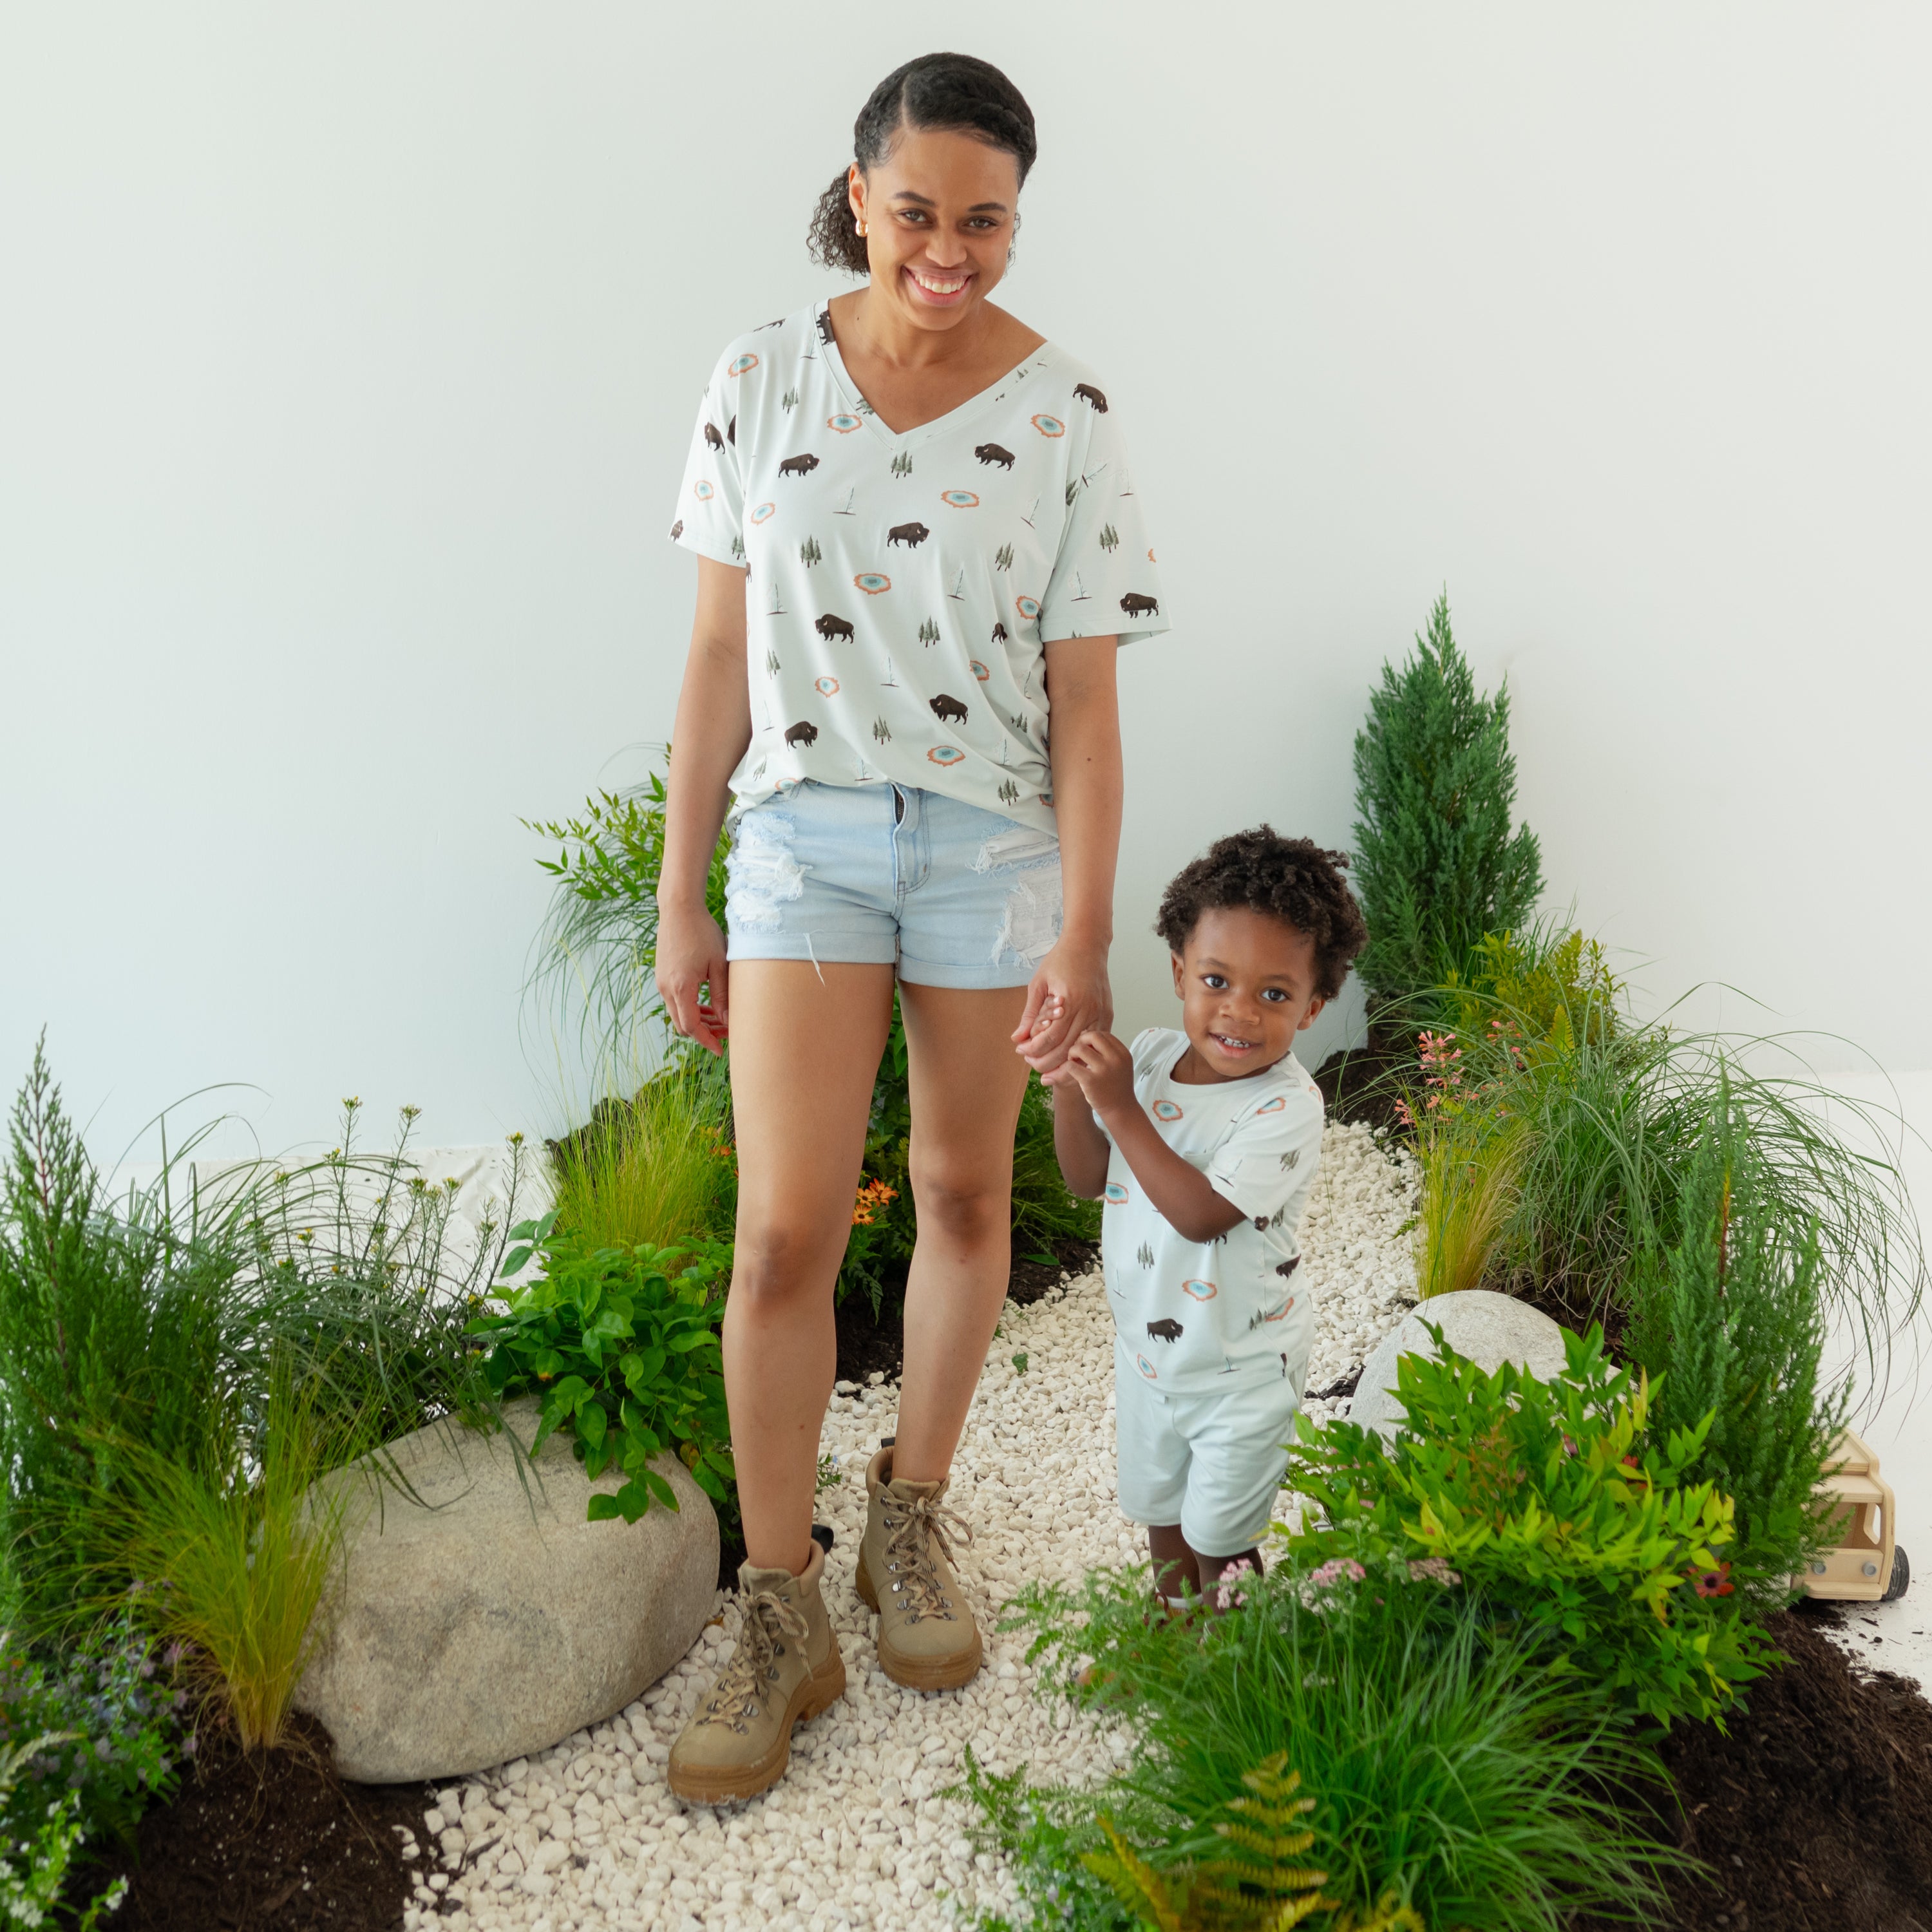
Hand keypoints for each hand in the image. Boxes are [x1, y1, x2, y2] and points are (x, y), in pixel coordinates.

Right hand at [655, 903, 729, 1054]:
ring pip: (677, 1013)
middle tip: (725, 1032)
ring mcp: (661, 982)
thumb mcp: (718, 965)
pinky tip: (706, 1003)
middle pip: (682, 1025)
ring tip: (719, 1018)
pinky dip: (689, 1007)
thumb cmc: (702, 933)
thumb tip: (727, 1021)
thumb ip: (722, 995)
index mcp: (680, 988)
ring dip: (697, 1020)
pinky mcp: (662, 975)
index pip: (691, 1027)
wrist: (679, 909)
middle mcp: (666, 988)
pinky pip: (674, 1000)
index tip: (721, 1050)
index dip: (707, 1041)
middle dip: (704, 1033)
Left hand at [1012, 935, 1111, 1075]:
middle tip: (1030, 1062)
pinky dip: (1079, 1055)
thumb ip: (1029, 1014)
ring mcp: (1102, 1014)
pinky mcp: (1108, 1016)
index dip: (1034, 1049)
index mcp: (1072, 1000)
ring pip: (1082, 1051)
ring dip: (1063, 1063)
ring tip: (1045, 1067)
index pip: (1051, 1037)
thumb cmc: (1061, 960)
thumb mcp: (1038, 984)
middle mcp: (1090, 1010)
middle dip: (1045, 1061)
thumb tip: (1017, 1038)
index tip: (1020, 1050)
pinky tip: (1065, 1060)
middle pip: (1067, 1049)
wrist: (1088, 945)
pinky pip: (1092, 1044)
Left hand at [1057, 1029, 1136, 1117]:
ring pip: (1080, 1048)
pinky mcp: (1090, 1081)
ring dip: (1072, 1052)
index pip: (1104, 1034)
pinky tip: (1072, 1071)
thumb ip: (1108, 1050)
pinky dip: (1068, 1066)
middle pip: (1093, 1036)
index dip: (1092, 1038)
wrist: (1120, 1109)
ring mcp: (1103, 1070)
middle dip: (1081, 1040)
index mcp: (1123, 1053)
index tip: (1087, 1047)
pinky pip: (1071, 1066)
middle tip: (1078, 1051)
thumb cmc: (1117, 1086)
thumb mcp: (1121, 1064)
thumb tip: (1085, 1034)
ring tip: (1073, 1060)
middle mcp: (1115, 1059)